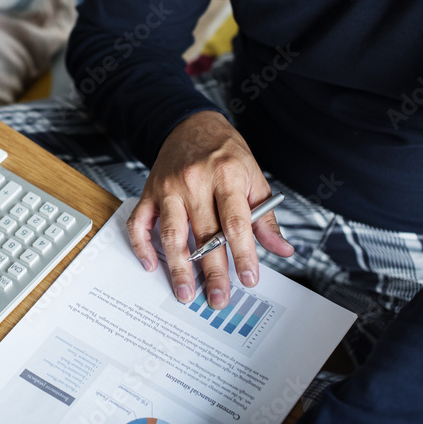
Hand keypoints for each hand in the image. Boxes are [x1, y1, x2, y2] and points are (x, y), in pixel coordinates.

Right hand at [126, 110, 293, 308]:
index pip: (236, 222)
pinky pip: (140, 222)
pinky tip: (151, 265)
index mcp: (226, 175)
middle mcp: (194, 181)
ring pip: (172, 233)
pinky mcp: (149, 192)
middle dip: (212, 271)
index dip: (243, 253)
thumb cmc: (225, 152)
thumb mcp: (254, 177)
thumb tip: (282, 250)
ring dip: (178, 267)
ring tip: (185, 292)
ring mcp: (168, 187)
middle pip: (204, 234)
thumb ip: (265, 217)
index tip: (249, 278)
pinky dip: (142, 246)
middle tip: (218, 299)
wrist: (191, 125)